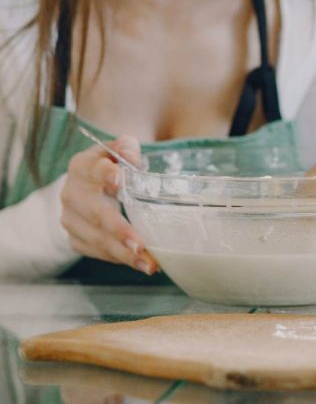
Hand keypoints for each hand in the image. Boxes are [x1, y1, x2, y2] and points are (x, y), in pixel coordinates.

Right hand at [61, 137, 157, 274]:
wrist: (92, 183)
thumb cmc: (114, 165)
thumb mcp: (121, 150)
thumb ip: (127, 148)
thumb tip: (131, 157)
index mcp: (82, 166)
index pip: (93, 168)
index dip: (105, 174)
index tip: (120, 181)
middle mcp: (71, 193)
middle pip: (95, 212)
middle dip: (119, 230)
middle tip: (140, 244)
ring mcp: (70, 219)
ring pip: (96, 238)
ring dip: (123, 252)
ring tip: (149, 263)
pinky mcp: (75, 238)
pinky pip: (95, 251)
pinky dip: (118, 258)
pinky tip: (139, 263)